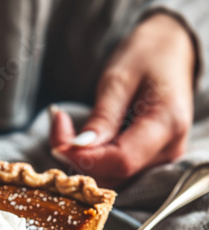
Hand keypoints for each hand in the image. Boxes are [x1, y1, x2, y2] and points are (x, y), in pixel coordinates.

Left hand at [50, 13, 195, 187]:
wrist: (171, 52)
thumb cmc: (147, 56)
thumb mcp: (119, 79)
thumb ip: (102, 118)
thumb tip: (78, 148)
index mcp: (168, 125)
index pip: (122, 160)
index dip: (85, 159)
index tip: (57, 144)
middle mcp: (169, 150)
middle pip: (115, 173)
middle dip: (78, 158)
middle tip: (57, 123)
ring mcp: (161, 159)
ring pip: (111, 177)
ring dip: (81, 159)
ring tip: (65, 126)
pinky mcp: (149, 161)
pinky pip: (115, 170)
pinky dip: (92, 158)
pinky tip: (80, 137)